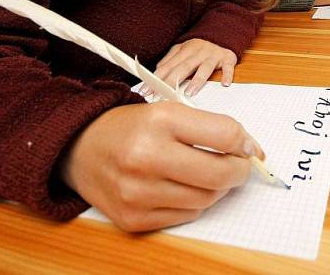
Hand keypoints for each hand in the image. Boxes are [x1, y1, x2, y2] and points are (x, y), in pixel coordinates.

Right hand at [58, 103, 260, 231]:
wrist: (79, 149)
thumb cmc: (130, 127)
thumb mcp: (167, 111)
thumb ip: (210, 127)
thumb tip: (250, 149)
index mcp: (159, 120)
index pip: (224, 134)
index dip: (245, 142)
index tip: (249, 147)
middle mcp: (146, 156)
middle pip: (220, 174)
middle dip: (239, 171)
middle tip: (240, 166)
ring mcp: (138, 192)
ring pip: (206, 199)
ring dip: (217, 188)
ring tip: (208, 175)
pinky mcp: (133, 218)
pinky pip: (185, 216)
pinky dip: (193, 202)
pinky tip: (183, 188)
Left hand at [141, 38, 235, 96]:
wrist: (224, 32)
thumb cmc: (200, 47)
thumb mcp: (183, 49)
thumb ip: (171, 59)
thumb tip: (157, 71)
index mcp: (185, 49)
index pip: (168, 66)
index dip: (156, 79)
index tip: (146, 91)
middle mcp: (198, 52)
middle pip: (183, 68)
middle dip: (171, 82)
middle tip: (162, 96)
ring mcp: (213, 55)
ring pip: (205, 68)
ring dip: (197, 80)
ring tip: (189, 93)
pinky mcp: (228, 58)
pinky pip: (228, 67)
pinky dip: (227, 75)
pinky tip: (225, 84)